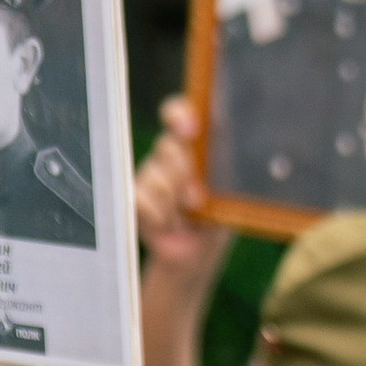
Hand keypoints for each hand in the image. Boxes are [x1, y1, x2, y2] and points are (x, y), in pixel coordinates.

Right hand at [136, 95, 231, 286]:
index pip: (177, 113)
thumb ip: (223, 163)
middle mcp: (169, 153)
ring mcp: (150, 174)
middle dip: (183, 173)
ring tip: (188, 216)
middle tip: (197, 199)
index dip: (179, 115)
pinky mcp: (136, 197)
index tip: (191, 130)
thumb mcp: (229, 186)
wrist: (200, 252)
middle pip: (166, 145)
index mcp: (194, 143)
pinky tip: (169, 224)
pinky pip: (140, 198)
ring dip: (175, 202)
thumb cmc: (219, 213)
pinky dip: (159, 214)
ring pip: (155, 175)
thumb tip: (222, 143)